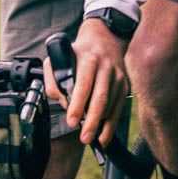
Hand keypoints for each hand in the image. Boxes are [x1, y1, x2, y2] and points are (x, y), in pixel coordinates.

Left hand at [43, 19, 128, 146]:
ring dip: (99, 125)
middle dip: (92, 121)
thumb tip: (61, 101)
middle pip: (100, 98)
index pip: (83, 83)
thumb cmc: (78, 54)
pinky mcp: (124, 86)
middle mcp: (106, 67)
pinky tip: (102, 138)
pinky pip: (117, 110)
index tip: (72, 121)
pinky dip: (110, 127)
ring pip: (109, 106)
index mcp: (88, 59)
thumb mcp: (60, 58)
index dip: (78, 104)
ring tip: (88, 137)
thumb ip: (53, 79)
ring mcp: (117, 77)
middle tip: (84, 138)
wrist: (105, 40)